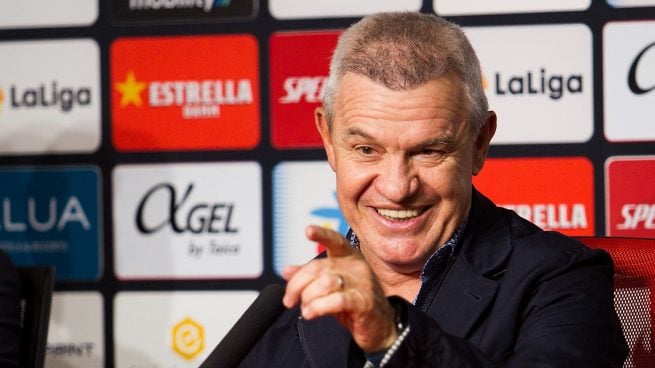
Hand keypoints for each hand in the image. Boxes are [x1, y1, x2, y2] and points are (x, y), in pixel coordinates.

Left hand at [282, 225, 398, 351]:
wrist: (380, 326)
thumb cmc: (354, 303)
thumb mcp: (330, 287)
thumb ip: (310, 277)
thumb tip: (286, 271)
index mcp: (349, 258)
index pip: (335, 241)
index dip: (322, 234)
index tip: (308, 231)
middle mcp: (357, 267)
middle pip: (318, 268)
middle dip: (297, 285)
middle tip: (289, 300)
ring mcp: (362, 284)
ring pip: (325, 283)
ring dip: (308, 297)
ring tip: (305, 309)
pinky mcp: (364, 303)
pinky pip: (336, 300)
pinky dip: (318, 307)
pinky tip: (311, 313)